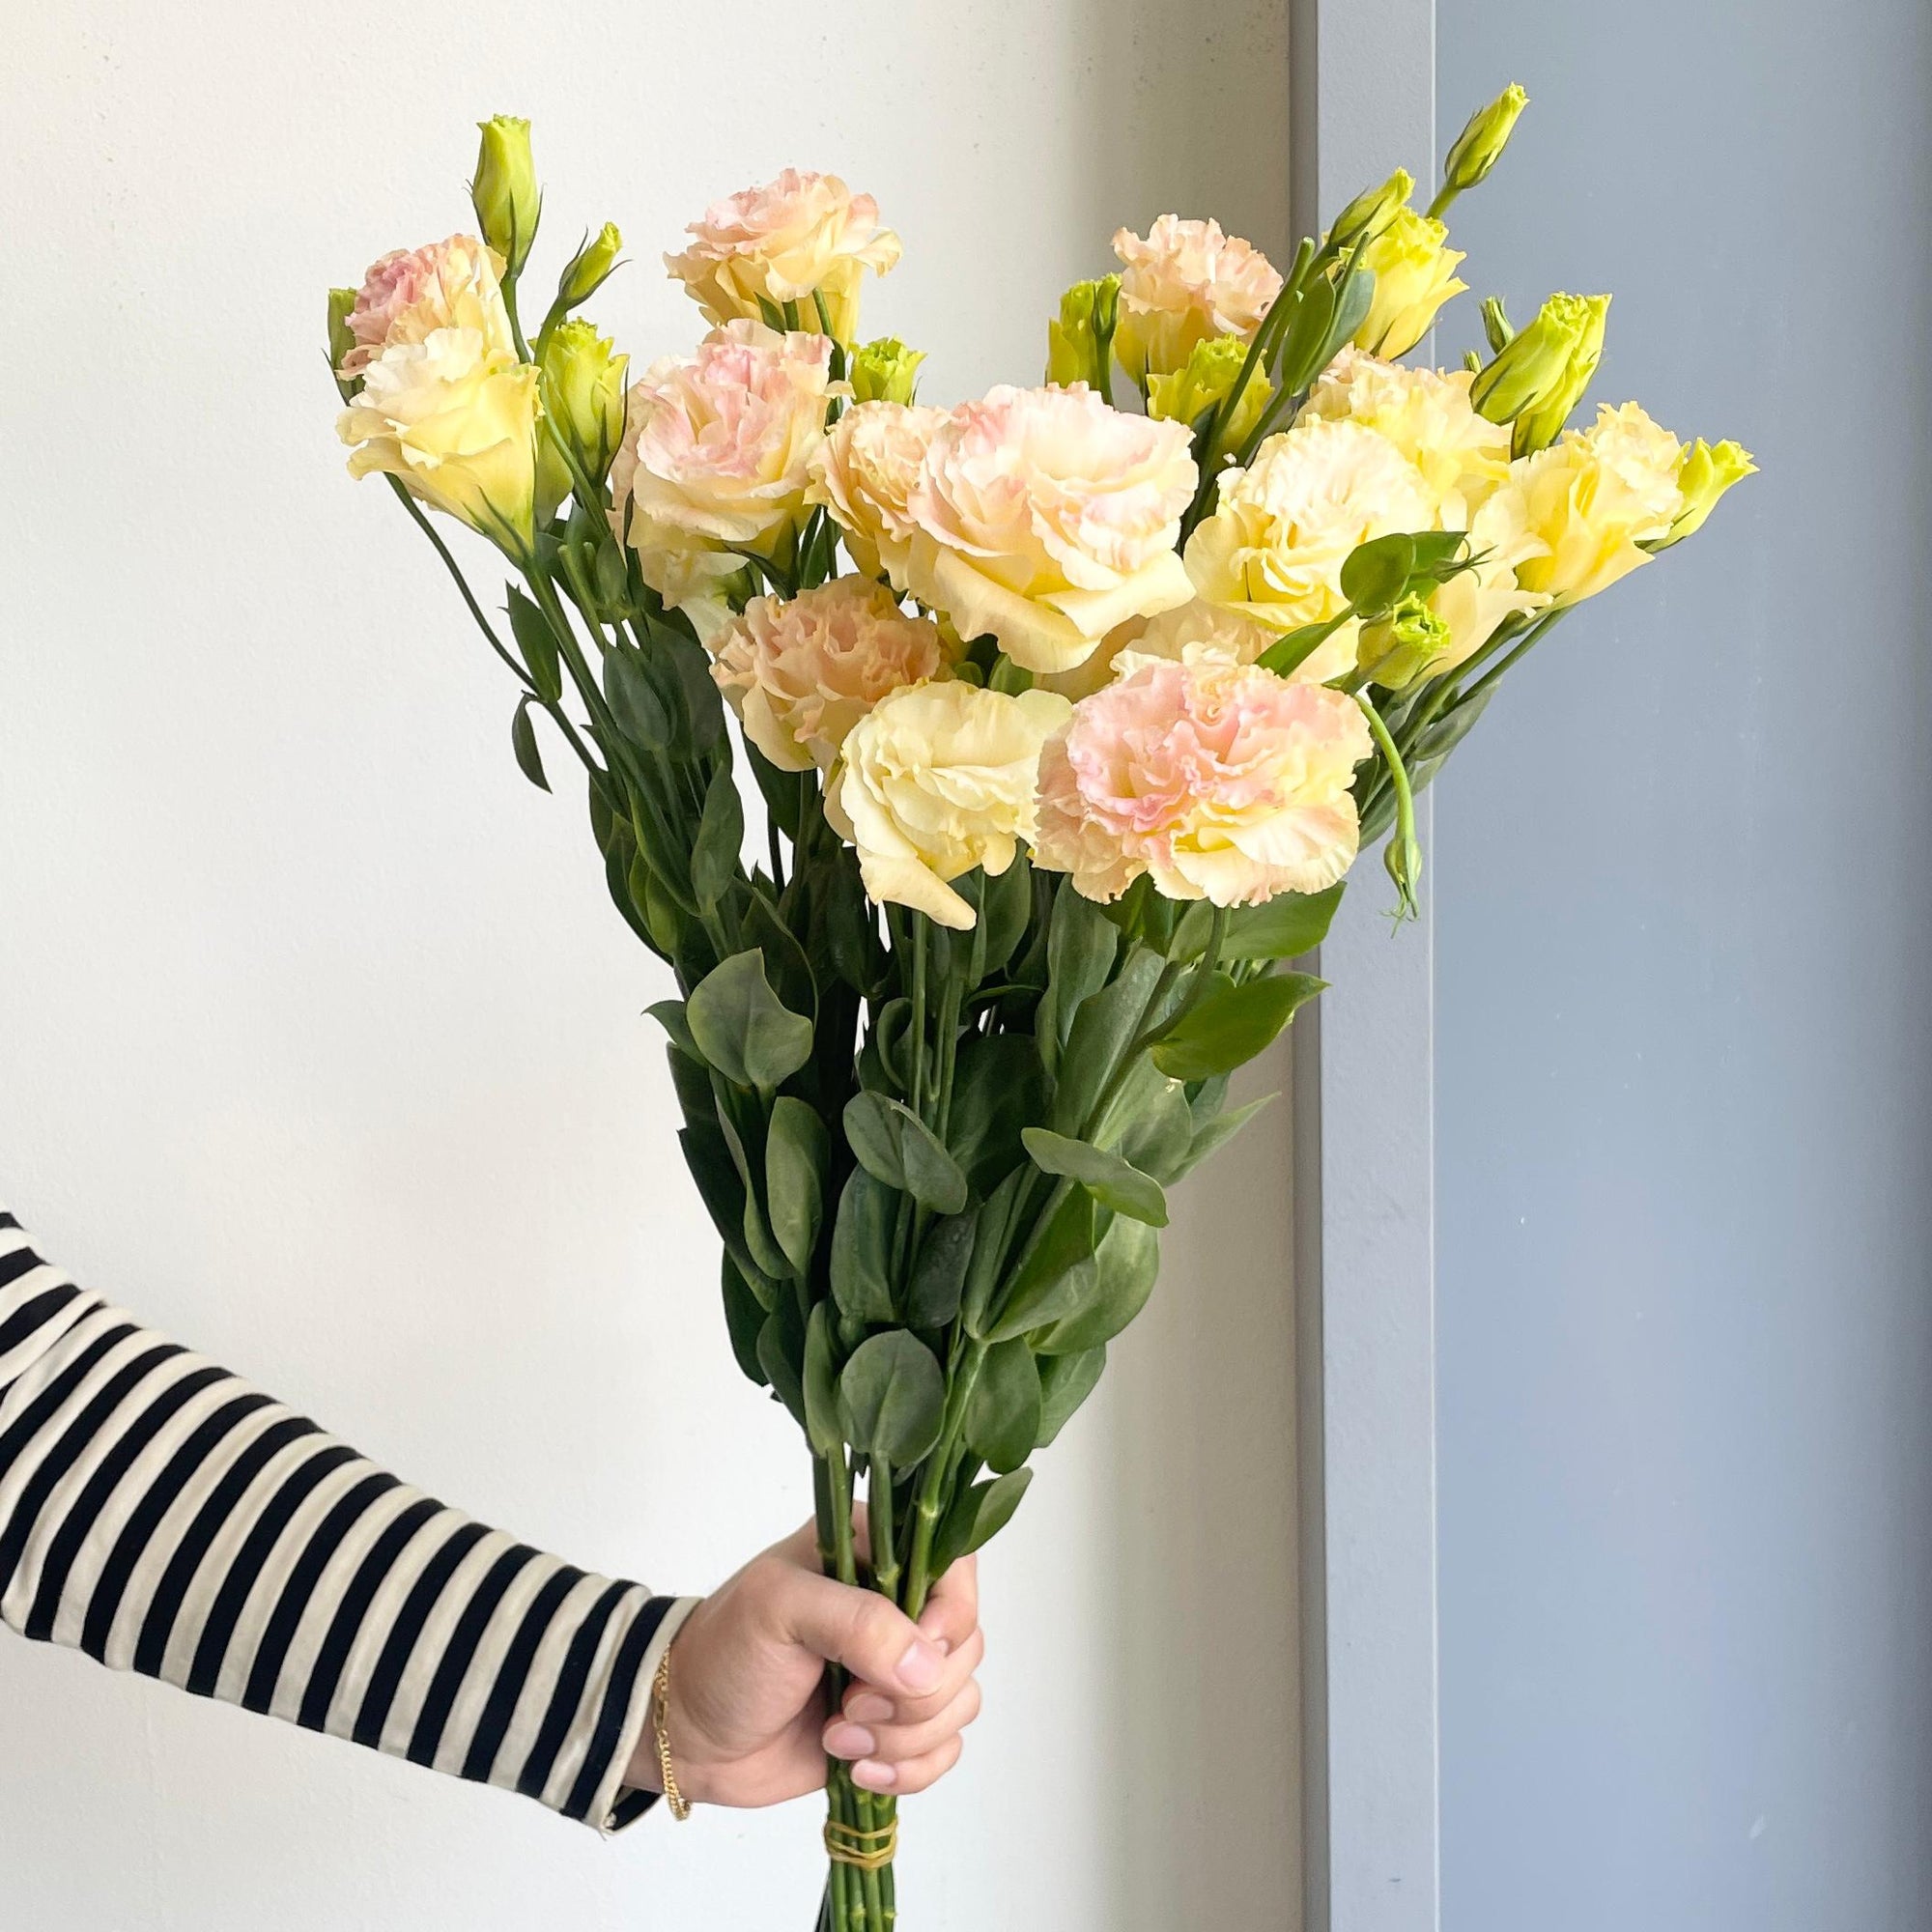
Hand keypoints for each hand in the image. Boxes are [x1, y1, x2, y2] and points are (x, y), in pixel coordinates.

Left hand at [628, 1519, 982, 1806]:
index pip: (954, 1568)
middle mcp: (896, 1607)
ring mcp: (896, 1671)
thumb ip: (858, 1623)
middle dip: (914, 1694)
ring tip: (839, 1736)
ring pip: (959, 1702)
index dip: (949, 1616)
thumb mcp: (779, 1610)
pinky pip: (944, 1751)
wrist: (688, 1734)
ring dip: (904, 1737)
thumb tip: (929, 1666)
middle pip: (965, 1646)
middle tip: (850, 1702)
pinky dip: (909, 1771)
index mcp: (872, 1553)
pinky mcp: (894, 1728)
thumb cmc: (724, 1652)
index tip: (913, 1654)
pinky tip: (855, 1769)